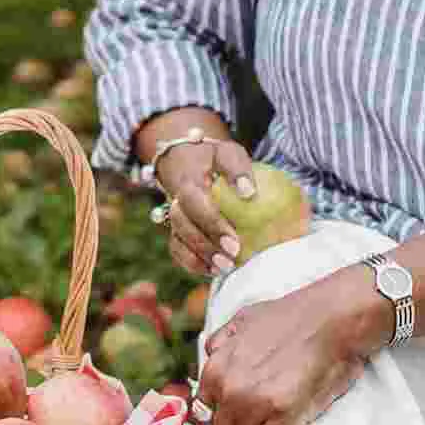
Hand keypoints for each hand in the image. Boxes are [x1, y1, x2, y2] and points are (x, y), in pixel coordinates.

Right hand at [154, 136, 261, 279]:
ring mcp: (174, 220)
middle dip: (205, 246)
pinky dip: (192, 264)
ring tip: (225, 268)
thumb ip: (238, 168)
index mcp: (186, 183)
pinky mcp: (177, 231)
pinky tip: (213, 271)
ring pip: (178, 241)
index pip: (194, 204)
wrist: (185, 161)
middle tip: (232, 258)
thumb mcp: (227, 153)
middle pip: (183, 227)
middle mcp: (175, 203)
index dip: (212, 225)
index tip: (234, 242)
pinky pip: (178, 251)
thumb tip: (249, 193)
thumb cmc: (212, 159)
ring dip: (199, 258)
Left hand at [195, 293, 364, 424]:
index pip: (205, 409)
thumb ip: (221, 341)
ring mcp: (253, 407)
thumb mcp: (243, 320)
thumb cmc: (293, 316)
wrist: (332, 319)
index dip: (220, 418)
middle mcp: (228, 389)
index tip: (231, 424)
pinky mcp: (281, 420)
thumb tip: (210, 355)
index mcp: (216, 368)